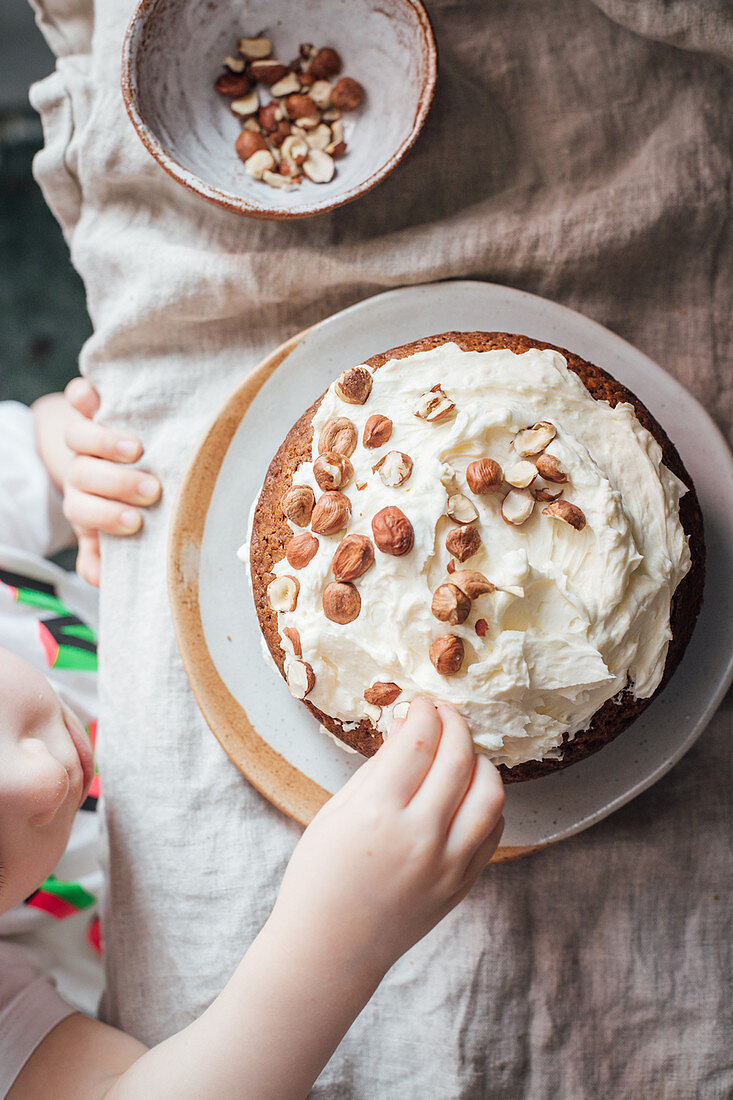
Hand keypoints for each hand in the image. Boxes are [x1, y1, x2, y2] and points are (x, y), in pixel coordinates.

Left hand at [62, 378, 160, 585]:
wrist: (93, 454)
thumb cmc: (113, 499)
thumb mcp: (105, 529)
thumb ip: (102, 553)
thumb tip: (101, 580)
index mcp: (83, 502)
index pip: (83, 511)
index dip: (105, 517)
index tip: (135, 523)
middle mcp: (80, 469)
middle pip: (83, 476)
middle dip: (115, 485)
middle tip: (150, 490)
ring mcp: (83, 438)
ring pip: (79, 438)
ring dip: (105, 444)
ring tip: (137, 450)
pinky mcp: (89, 408)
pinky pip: (78, 399)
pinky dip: (84, 396)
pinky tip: (99, 397)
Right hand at [272, 698, 504, 975]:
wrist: (330, 948)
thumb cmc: (320, 876)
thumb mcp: (336, 811)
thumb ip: (379, 767)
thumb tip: (411, 727)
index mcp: (377, 814)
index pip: (418, 743)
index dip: (424, 714)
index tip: (422, 704)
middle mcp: (419, 837)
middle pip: (458, 759)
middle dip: (455, 724)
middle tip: (445, 714)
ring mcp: (447, 864)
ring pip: (490, 794)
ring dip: (480, 761)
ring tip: (462, 752)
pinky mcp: (462, 884)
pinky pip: (492, 830)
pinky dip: (487, 802)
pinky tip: (468, 791)